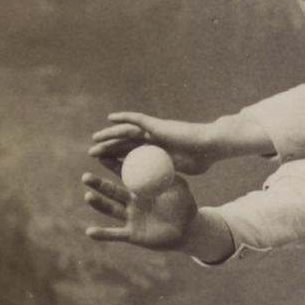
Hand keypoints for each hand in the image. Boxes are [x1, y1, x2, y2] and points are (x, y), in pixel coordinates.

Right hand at [82, 167, 199, 250]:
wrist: (188, 230)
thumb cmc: (184, 205)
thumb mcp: (178, 186)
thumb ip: (169, 173)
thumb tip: (163, 155)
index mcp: (141, 189)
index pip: (123, 175)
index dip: (112, 166)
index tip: (101, 156)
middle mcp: (132, 203)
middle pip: (111, 191)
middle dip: (98, 184)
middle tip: (85, 176)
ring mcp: (131, 218)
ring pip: (111, 210)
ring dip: (98, 204)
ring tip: (87, 196)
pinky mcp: (132, 235)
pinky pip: (115, 234)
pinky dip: (103, 234)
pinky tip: (89, 232)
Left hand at [89, 112, 219, 176]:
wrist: (211, 146)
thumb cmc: (203, 159)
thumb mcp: (182, 172)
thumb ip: (171, 176)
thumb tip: (166, 187)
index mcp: (156, 152)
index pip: (132, 155)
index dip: (117, 159)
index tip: (105, 165)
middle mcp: (153, 140)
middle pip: (124, 143)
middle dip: (108, 148)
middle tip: (92, 153)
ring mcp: (155, 131)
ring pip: (126, 132)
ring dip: (110, 135)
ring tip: (95, 139)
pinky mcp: (158, 125)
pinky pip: (137, 119)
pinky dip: (124, 117)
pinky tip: (110, 118)